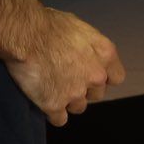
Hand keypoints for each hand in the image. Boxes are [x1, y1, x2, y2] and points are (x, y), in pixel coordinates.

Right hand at [6, 7, 125, 126]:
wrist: (26, 34)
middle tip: (66, 79)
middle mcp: (96, 76)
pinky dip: (52, 113)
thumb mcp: (80, 28)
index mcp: (105, 54)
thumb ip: (88, 47)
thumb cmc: (50, 24)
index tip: (91, 75)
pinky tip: (45, 102)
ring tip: (52, 88)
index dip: (103, 78)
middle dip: (84, 89)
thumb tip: (85, 53)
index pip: (116, 78)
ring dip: (68, 101)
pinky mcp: (55, 105)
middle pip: (97, 95)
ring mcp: (76, 93)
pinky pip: (59, 119)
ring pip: (78, 107)